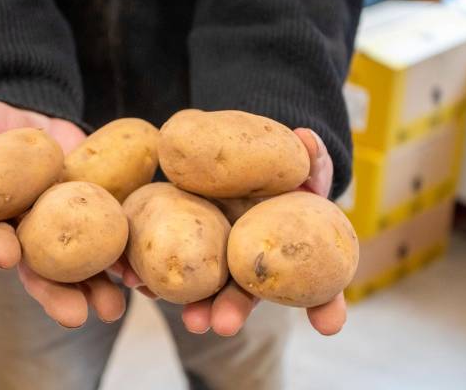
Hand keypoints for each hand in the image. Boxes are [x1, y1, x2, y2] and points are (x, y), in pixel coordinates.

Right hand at [0, 101, 125, 327]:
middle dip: (56, 294)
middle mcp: (33, 235)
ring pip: (81, 269)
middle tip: (73, 316)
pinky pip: (114, 245)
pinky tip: (139, 277)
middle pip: (42, 270)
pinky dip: (126, 261)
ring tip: (113, 310)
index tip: (5, 257)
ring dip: (97, 290)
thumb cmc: (5, 130)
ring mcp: (68, 233)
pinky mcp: (99, 222)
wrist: (47, 127)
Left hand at [120, 128, 346, 336]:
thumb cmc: (277, 172)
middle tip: (223, 325)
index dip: (326, 306)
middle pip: (246, 295)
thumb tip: (307, 139)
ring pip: (205, 289)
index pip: (318, 286)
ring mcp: (216, 261)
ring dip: (195, 306)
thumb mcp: (299, 164)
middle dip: (234, 311)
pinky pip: (164, 264)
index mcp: (290, 254)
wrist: (234, 162)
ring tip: (186, 319)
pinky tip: (136, 279)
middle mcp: (251, 266)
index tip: (330, 326)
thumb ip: (310, 158)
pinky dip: (149, 274)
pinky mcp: (180, 247)